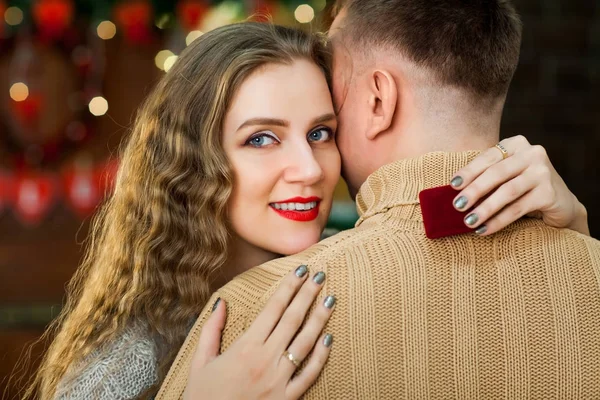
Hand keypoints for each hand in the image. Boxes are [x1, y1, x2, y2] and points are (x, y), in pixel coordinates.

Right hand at [184, 266, 334, 399]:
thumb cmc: (203, 397)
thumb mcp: (200, 362)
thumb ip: (211, 330)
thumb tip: (221, 303)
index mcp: (245, 348)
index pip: (273, 309)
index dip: (288, 287)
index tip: (300, 271)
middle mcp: (265, 360)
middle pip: (292, 320)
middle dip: (307, 295)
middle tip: (319, 274)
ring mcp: (279, 380)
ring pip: (305, 343)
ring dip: (319, 319)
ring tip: (330, 298)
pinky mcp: (287, 398)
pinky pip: (309, 374)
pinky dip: (321, 356)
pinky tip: (329, 338)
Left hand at [450, 135, 588, 235]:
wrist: (560, 203)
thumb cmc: (522, 187)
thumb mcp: (505, 176)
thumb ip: (485, 176)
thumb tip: (454, 193)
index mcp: (516, 144)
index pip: (488, 157)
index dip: (469, 171)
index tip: (452, 185)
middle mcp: (533, 153)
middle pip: (497, 173)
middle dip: (474, 190)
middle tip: (457, 206)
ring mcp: (543, 172)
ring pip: (508, 191)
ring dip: (485, 208)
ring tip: (469, 221)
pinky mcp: (550, 193)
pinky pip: (518, 208)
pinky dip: (499, 221)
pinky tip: (484, 230)